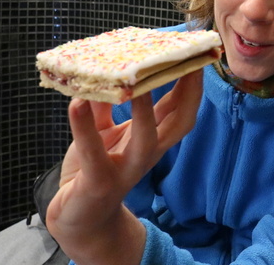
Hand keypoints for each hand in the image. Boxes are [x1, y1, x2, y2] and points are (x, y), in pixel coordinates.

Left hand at [46, 70, 202, 264]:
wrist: (78, 218)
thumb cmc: (93, 170)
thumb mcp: (103, 132)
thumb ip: (105, 106)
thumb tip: (104, 73)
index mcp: (151, 139)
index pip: (180, 108)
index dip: (191, 83)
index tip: (197, 55)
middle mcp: (147, 153)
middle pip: (179, 122)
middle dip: (187, 92)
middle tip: (188, 62)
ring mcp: (126, 169)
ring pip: (146, 138)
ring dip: (144, 108)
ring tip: (136, 80)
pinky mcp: (99, 182)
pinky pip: (92, 151)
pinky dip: (83, 125)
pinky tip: (76, 102)